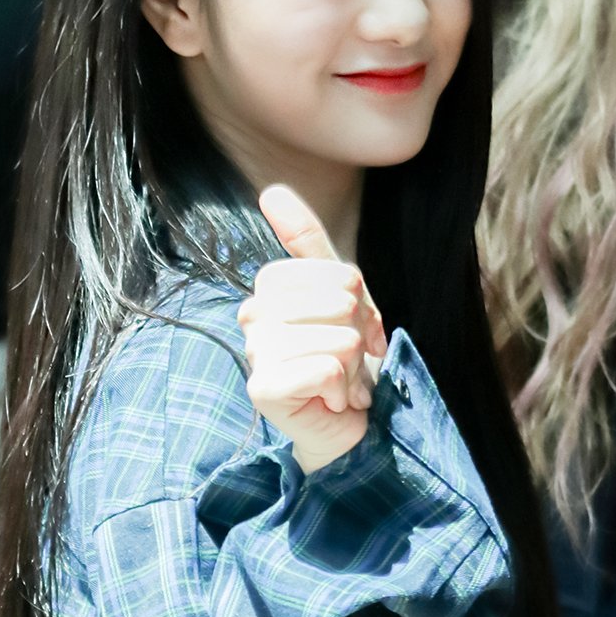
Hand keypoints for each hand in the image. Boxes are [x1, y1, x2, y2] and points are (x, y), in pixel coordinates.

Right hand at [240, 185, 387, 475]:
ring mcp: (256, 354)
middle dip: (360, 334)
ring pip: (335, 338)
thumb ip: (308, 243)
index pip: (332, 272)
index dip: (358, 300)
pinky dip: (343, 388)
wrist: (348, 426)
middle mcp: (255, 318)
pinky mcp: (264, 391)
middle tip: (350, 360)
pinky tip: (332, 400)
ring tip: (342, 382)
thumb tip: (270, 190)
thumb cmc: (344, 359)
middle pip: (337, 302)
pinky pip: (324, 368)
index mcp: (271, 290)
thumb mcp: (341, 294)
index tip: (354, 328)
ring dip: (354, 367)